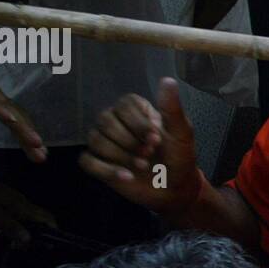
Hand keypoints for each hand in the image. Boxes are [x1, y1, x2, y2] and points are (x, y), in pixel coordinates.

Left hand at [0, 171, 55, 244]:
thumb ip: (10, 226)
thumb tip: (28, 239)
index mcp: (20, 204)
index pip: (46, 217)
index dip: (52, 230)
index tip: (47, 245)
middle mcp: (20, 202)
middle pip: (39, 220)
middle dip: (37, 235)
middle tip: (25, 249)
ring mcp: (12, 202)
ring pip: (28, 219)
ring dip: (26, 232)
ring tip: (16, 245)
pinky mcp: (4, 203)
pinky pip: (18, 217)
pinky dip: (18, 227)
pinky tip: (9, 235)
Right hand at [79, 78, 200, 212]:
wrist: (176, 188)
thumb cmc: (179, 156)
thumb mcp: (181, 132)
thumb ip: (172, 108)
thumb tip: (168, 80)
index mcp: (136, 111)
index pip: (123, 105)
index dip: (138, 123)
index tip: (156, 139)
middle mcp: (116, 122)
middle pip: (105, 121)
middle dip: (129, 140)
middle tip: (149, 153)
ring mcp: (105, 143)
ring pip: (95, 140)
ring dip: (120, 155)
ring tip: (142, 166)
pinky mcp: (99, 164)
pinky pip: (87, 161)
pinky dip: (106, 170)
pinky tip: (127, 176)